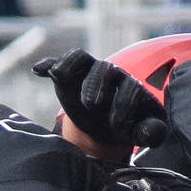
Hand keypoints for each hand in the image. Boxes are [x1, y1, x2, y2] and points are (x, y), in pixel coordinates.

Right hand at [32, 49, 167, 148]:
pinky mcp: (70, 77)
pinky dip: (48, 64)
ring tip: (59, 75)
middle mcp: (111, 74)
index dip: (125, 105)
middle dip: (97, 84)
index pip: (131, 88)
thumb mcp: (141, 132)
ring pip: (81, 57)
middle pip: (105, 69)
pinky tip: (38, 70)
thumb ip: (152, 132)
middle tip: (91, 104)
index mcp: (132, 87)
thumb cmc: (129, 127)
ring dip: (70, 65)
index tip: (118, 127)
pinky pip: (58, 62)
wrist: (108, 127)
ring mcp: (88, 72)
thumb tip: (152, 133)